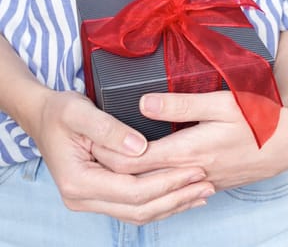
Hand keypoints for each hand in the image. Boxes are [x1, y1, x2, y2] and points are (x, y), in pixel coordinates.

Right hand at [26, 90, 214, 224]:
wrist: (43, 117)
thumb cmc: (60, 112)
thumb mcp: (79, 112)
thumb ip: (109, 129)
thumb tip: (139, 148)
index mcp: (78, 181)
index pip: (132, 191)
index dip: (167, 182)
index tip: (195, 170)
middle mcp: (83, 198)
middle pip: (139, 209)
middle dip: (176, 197)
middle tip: (206, 184)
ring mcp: (91, 200)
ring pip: (139, 214)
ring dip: (173, 204)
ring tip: (203, 191)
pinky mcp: (102, 196)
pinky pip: (135, 207)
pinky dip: (162, 203)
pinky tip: (184, 195)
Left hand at [92, 91, 287, 190]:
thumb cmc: (259, 119)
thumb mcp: (221, 102)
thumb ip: (181, 103)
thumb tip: (143, 103)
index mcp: (189, 150)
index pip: (134, 161)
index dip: (109, 153)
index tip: (92, 140)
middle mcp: (191, 172)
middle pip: (139, 179)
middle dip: (112, 167)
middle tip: (91, 150)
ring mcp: (201, 181)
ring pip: (156, 188)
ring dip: (132, 178)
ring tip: (110, 163)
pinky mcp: (211, 184)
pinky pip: (175, 190)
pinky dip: (155, 183)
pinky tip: (146, 174)